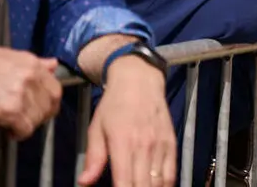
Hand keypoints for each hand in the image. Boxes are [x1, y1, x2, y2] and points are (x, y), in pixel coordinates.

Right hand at [0, 47, 60, 139]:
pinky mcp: (9, 110)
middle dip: (42, 115)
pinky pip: (24, 128)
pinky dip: (19, 133)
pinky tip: (9, 131)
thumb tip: (52, 65)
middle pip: (50, 104)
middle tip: (29, 120)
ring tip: (16, 125)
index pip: (55, 87)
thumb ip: (32, 63)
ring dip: (29, 125)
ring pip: (38, 118)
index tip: (42, 108)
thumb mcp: (6, 56)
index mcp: (31, 63)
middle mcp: (29, 77)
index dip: (49, 101)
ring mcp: (20, 93)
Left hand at [79, 58, 175, 186]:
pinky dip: (165, 185)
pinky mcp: (171, 143)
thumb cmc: (114, 105)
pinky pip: (171, 172)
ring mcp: (160, 145)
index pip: (124, 182)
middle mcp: (144, 146)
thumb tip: (84, 183)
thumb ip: (94, 158)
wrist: (140, 80)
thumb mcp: (96, 128)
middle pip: (144, 186)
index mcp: (122, 143)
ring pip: (160, 182)